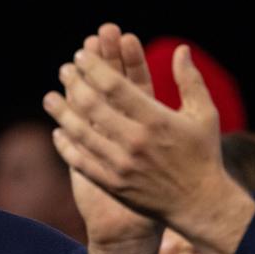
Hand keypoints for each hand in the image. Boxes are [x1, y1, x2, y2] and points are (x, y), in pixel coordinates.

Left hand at [44, 34, 254, 253]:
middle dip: (74, 83)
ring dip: (62, 113)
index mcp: (157, 119)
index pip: (116, 86)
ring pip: (81, 133)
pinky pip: (82, 162)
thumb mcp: (205, 114)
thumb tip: (181, 49)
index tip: (82, 55)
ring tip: (50, 98)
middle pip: (93, 106)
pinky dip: (67, 146)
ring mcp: (122, 165)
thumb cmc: (203, 154)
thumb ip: (190, 80)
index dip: (94, 67)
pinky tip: (58, 132)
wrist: (199, 204)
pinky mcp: (113, 185)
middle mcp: (136, 141)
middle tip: (64, 70)